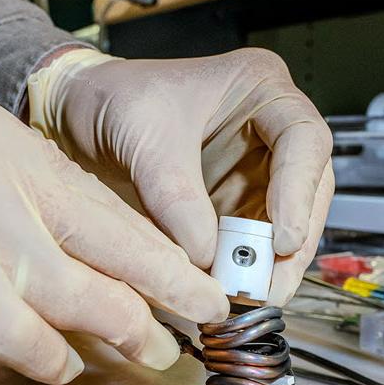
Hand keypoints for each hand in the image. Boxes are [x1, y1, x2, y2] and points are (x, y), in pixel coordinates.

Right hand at [0, 91, 226, 383]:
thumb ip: (22, 208)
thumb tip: (99, 265)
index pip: (95, 196)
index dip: (149, 241)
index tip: (190, 270)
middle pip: (109, 239)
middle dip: (170, 285)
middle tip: (211, 312)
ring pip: (86, 296)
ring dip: (129, 333)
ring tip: (158, 352)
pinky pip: (39, 342)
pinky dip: (60, 360)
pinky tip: (68, 367)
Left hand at [28, 48, 333, 303]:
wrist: (76, 111)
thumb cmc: (112, 98)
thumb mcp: (142, 137)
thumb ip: (174, 195)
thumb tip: (206, 256)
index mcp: (259, 86)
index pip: (304, 139)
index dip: (299, 192)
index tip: (282, 239)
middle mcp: (267, 128)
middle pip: (307, 188)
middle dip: (293, 240)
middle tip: (272, 286)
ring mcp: (252, 168)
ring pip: (285, 221)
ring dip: (272, 263)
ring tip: (253, 298)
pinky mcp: (230, 203)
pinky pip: (250, 240)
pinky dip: (243, 268)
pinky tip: (232, 293)